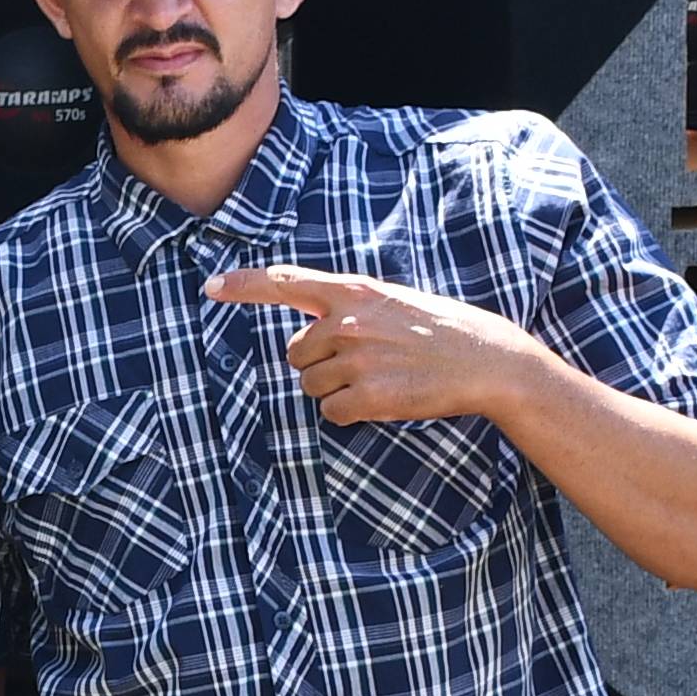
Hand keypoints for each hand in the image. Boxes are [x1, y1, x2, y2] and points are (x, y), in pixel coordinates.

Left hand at [201, 264, 544, 425]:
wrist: (486, 360)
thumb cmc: (439, 331)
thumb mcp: (391, 301)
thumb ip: (348, 308)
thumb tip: (310, 332)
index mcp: (354, 291)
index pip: (286, 283)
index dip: (244, 285)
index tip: (210, 287)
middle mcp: (348, 322)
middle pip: (295, 353)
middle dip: (318, 363)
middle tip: (364, 362)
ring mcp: (356, 360)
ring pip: (310, 385)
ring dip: (334, 389)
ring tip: (379, 378)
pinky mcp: (368, 396)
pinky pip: (331, 412)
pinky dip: (349, 412)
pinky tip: (382, 400)